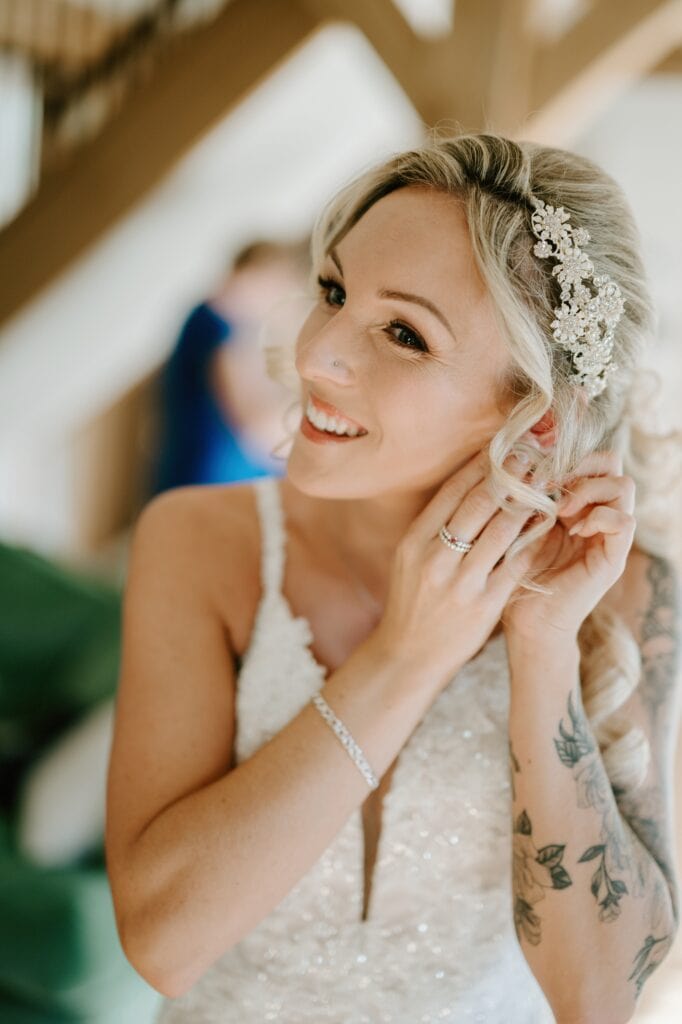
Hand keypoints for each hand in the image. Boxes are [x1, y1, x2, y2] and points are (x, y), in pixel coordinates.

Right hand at [375, 448, 537, 686]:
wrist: (409, 656)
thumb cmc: (412, 602)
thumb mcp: (409, 559)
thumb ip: (434, 527)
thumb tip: (467, 485)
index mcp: (414, 542)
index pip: (452, 492)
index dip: (481, 466)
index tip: (503, 447)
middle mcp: (436, 559)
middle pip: (480, 504)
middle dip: (511, 476)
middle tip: (534, 456)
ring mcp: (462, 583)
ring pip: (504, 530)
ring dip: (529, 503)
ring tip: (547, 485)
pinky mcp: (486, 605)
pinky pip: (518, 563)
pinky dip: (535, 540)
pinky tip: (548, 525)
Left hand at [503, 450, 635, 641]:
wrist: (526, 622)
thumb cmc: (513, 575)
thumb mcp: (516, 526)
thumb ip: (525, 496)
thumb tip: (519, 457)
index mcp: (575, 505)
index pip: (591, 459)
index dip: (567, 456)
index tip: (536, 470)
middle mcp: (597, 516)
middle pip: (613, 465)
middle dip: (582, 465)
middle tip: (551, 485)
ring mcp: (608, 537)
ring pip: (624, 486)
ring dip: (589, 490)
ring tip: (560, 510)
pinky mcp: (612, 559)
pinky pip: (625, 521)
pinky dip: (599, 517)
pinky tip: (572, 530)